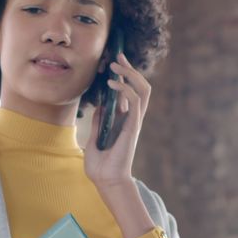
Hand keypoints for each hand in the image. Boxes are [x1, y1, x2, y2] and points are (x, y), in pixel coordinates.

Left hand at [83, 53, 152, 189]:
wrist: (105, 181)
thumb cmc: (100, 165)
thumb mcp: (95, 137)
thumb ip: (99, 121)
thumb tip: (99, 106)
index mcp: (124, 120)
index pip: (129, 91)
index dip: (123, 75)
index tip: (113, 62)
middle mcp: (131, 118)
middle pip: (139, 87)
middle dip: (130, 69)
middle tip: (117, 56)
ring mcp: (134, 122)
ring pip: (143, 90)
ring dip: (130, 74)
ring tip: (116, 65)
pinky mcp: (133, 126)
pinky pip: (136, 101)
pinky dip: (125, 89)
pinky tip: (113, 84)